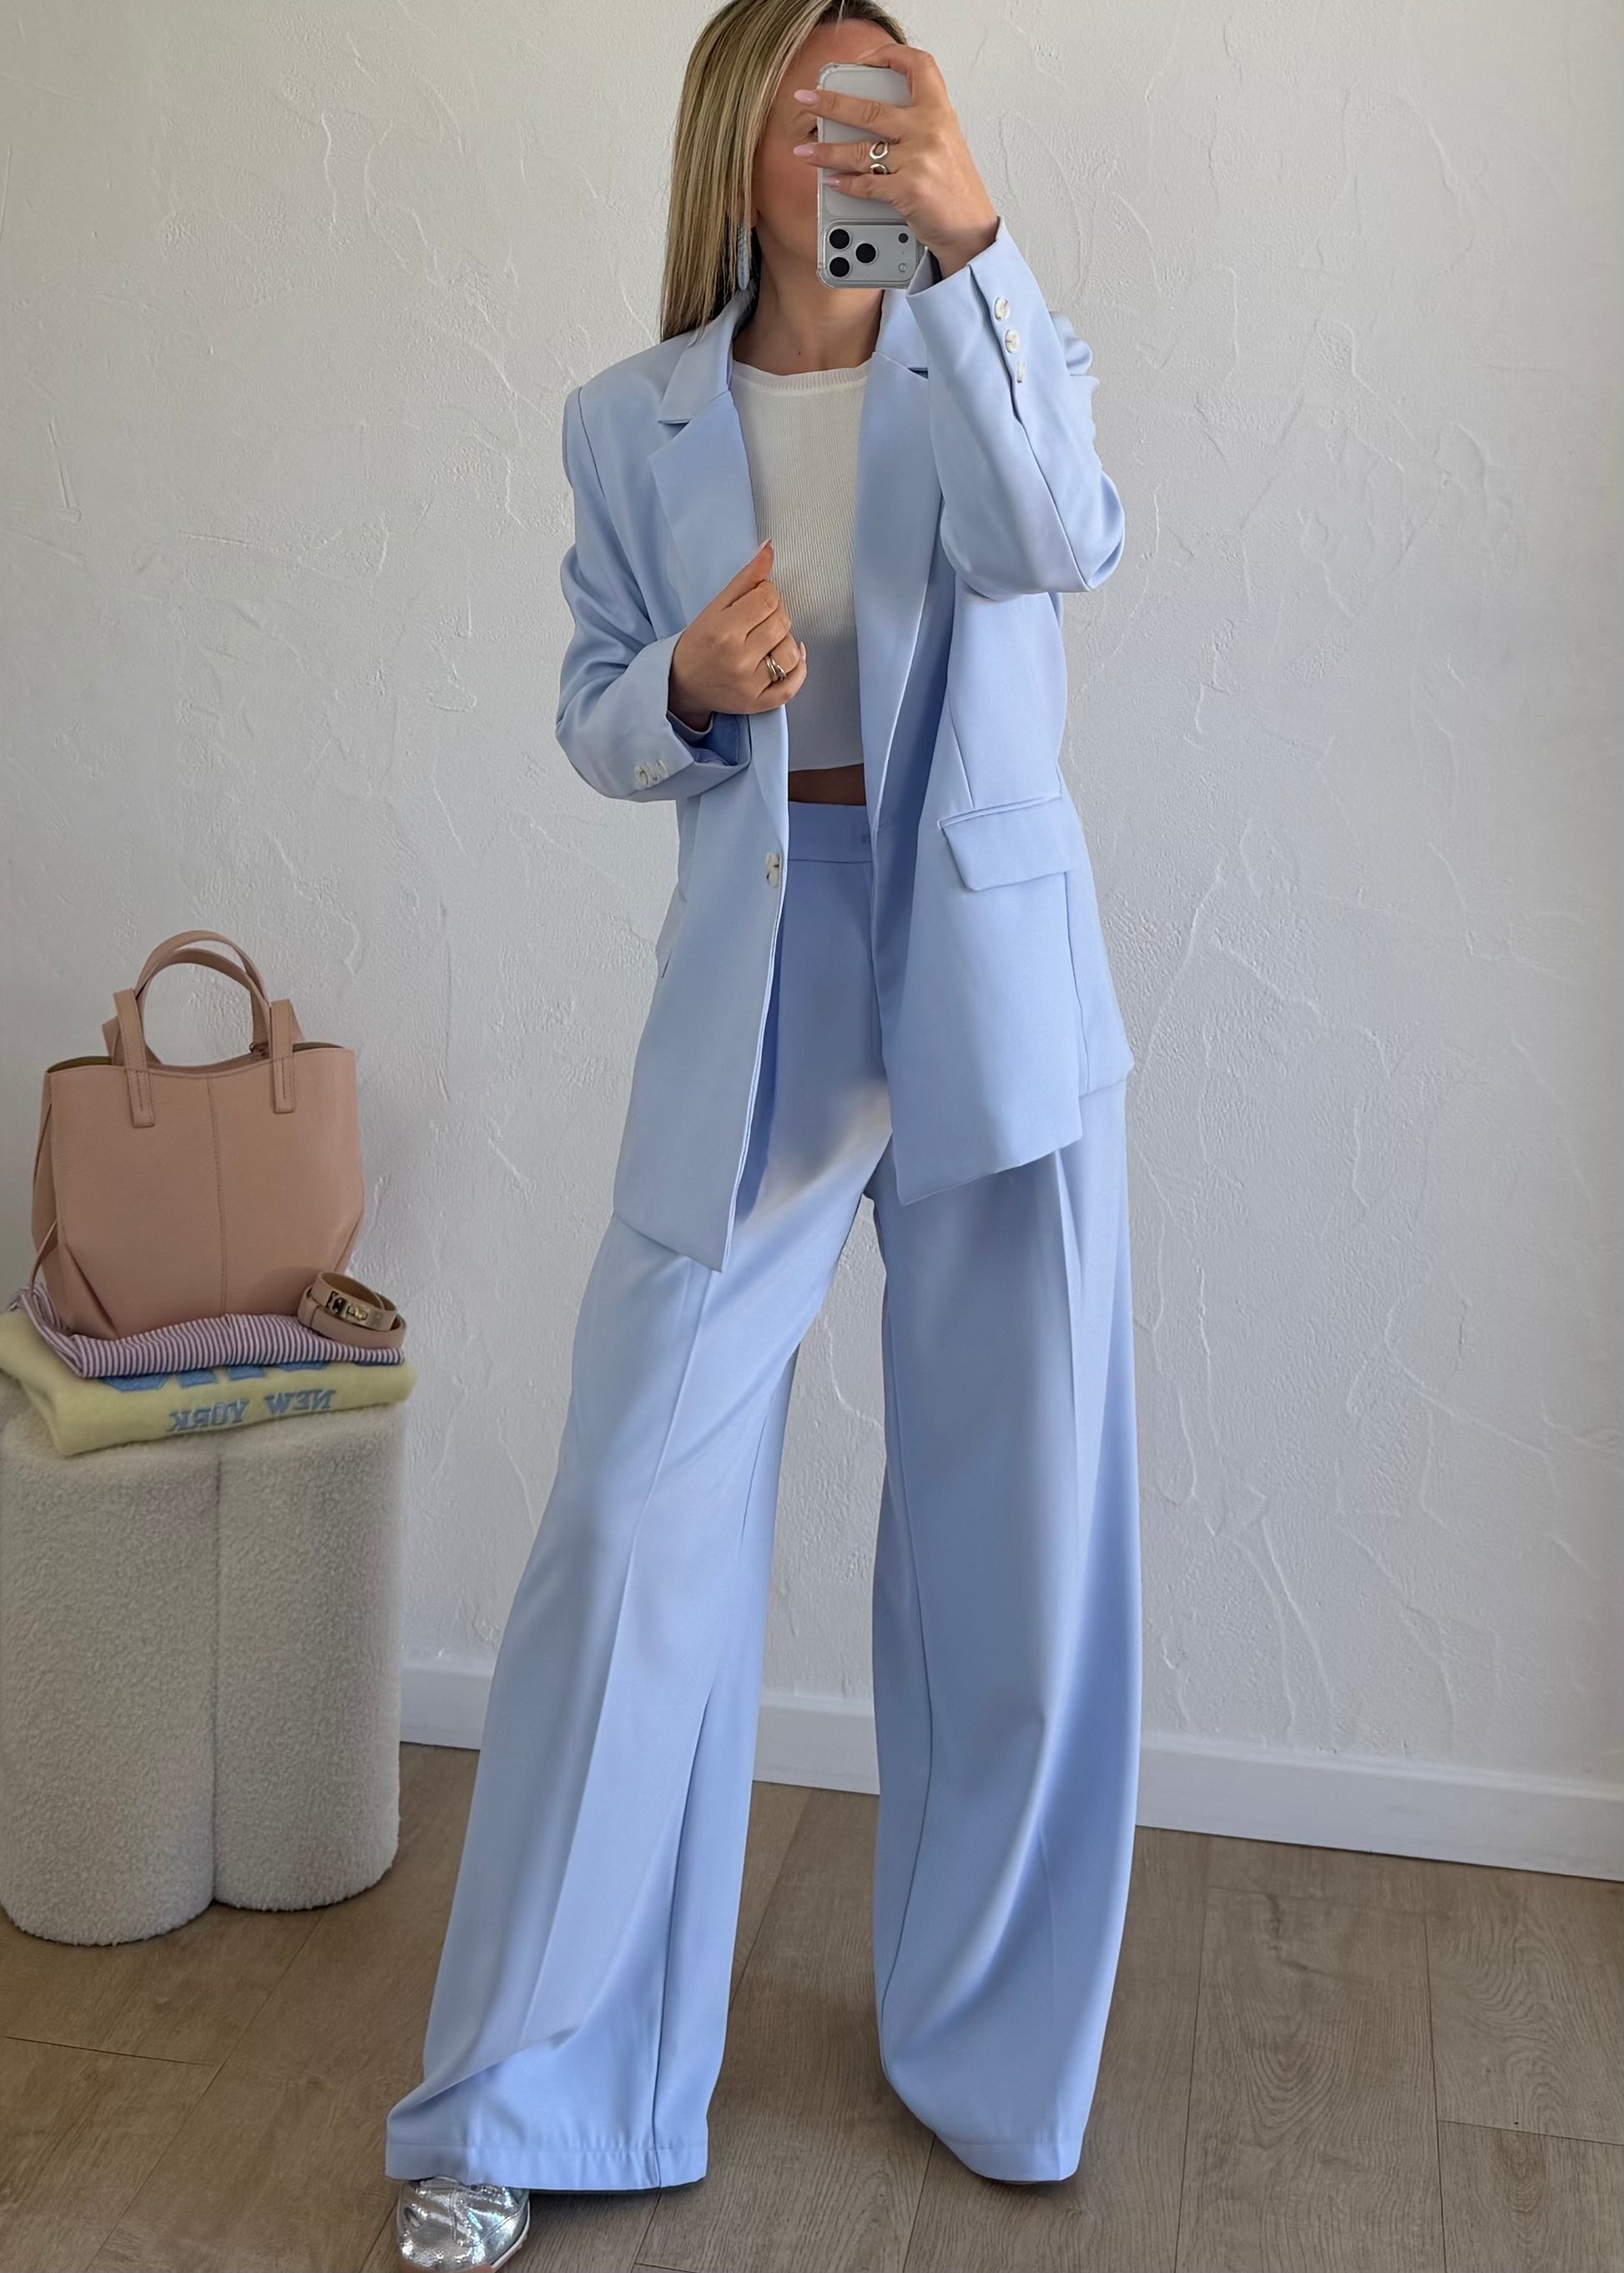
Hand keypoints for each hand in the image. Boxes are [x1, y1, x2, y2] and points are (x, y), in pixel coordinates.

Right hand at [669, 539, 805, 725]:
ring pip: (790, 651)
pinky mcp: (758, 703)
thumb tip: (770, 548)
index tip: (757, 600)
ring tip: (768, 640)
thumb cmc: (699, 643)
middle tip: (759, 620)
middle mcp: (738, 659)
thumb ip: (746, 578)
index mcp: (724, 630)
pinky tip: (790, 657)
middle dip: (776, 614)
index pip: (768, 598)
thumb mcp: (716, 606)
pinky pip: (792, 685)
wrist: (680, 684)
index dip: (768, 594)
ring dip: (785, 640)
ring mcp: (749, 685)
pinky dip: (798, 669)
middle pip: (781, 622)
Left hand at [790, 42, 999, 276]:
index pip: (918, 65)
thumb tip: (877, 117)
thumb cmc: (956, 188)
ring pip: (860, 149)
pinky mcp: (909, 189)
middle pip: (870, 109)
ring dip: (827, 151)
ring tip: (805, 151)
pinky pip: (866, 184)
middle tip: (806, 100)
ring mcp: (919, 159)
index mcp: (940, 112)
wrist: (972, 228)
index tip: (862, 60)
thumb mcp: (946, 142)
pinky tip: (833, 181)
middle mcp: (929, 130)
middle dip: (831, 103)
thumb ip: (919, 124)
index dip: (889, 55)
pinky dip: (846, 184)